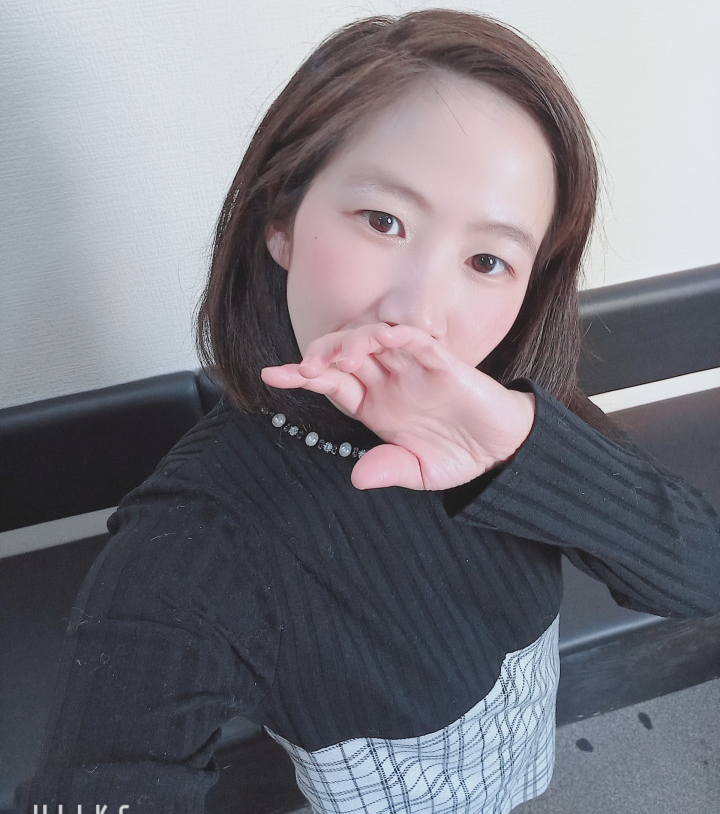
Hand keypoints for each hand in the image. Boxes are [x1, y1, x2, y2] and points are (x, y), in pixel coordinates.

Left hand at [261, 323, 534, 490]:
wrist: (501, 447)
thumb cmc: (457, 455)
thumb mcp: (418, 471)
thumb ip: (388, 469)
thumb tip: (358, 478)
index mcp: (373, 404)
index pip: (331, 383)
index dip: (301, 377)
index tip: (272, 376)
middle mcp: (387, 380)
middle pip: (344, 354)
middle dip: (320, 355)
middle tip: (305, 368)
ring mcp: (412, 367)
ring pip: (373, 339)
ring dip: (353, 343)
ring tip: (343, 359)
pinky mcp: (441, 362)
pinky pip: (416, 340)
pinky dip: (399, 335)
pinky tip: (385, 339)